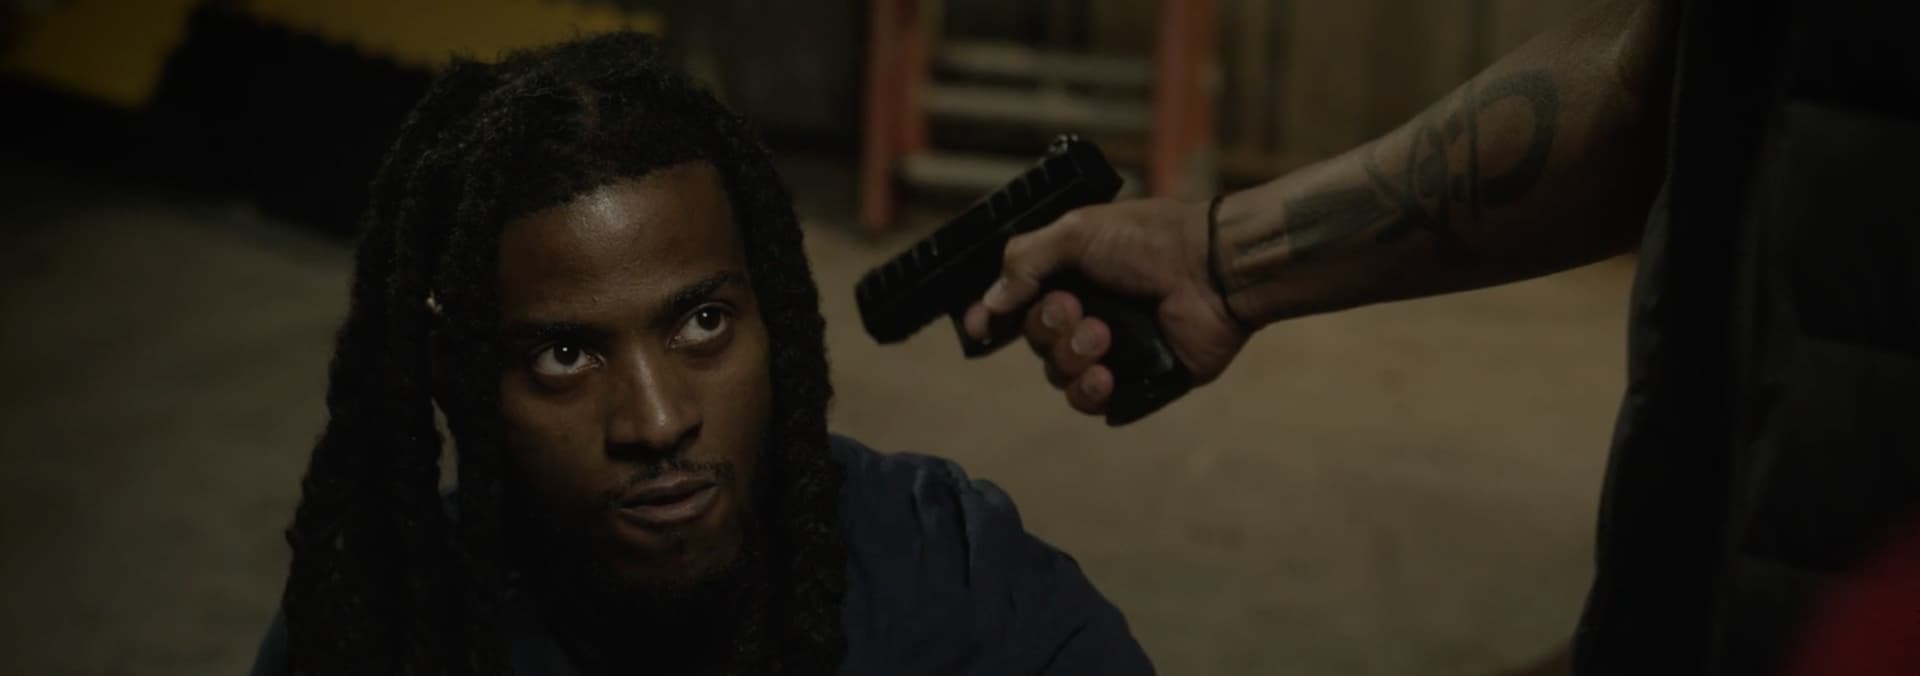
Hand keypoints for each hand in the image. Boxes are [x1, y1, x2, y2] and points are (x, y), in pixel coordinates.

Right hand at [961, 197, 1253, 417]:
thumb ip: (1025, 262)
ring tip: (1103, 337)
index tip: (979, 327)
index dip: (992, 317)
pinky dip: (1090, 391)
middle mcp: (1086, 312)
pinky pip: (1091, 403)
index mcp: (1070, 274)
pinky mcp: (1136, 380)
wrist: (1213, 270)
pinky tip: (1106, 375)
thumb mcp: (1076, 231)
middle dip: (1048, 328)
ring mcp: (1111, 350)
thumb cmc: (1149, 241)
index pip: (1016, 301)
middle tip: (1077, 310)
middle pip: (1034, 340)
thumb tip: (990, 304)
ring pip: (1057, 374)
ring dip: (1071, 357)